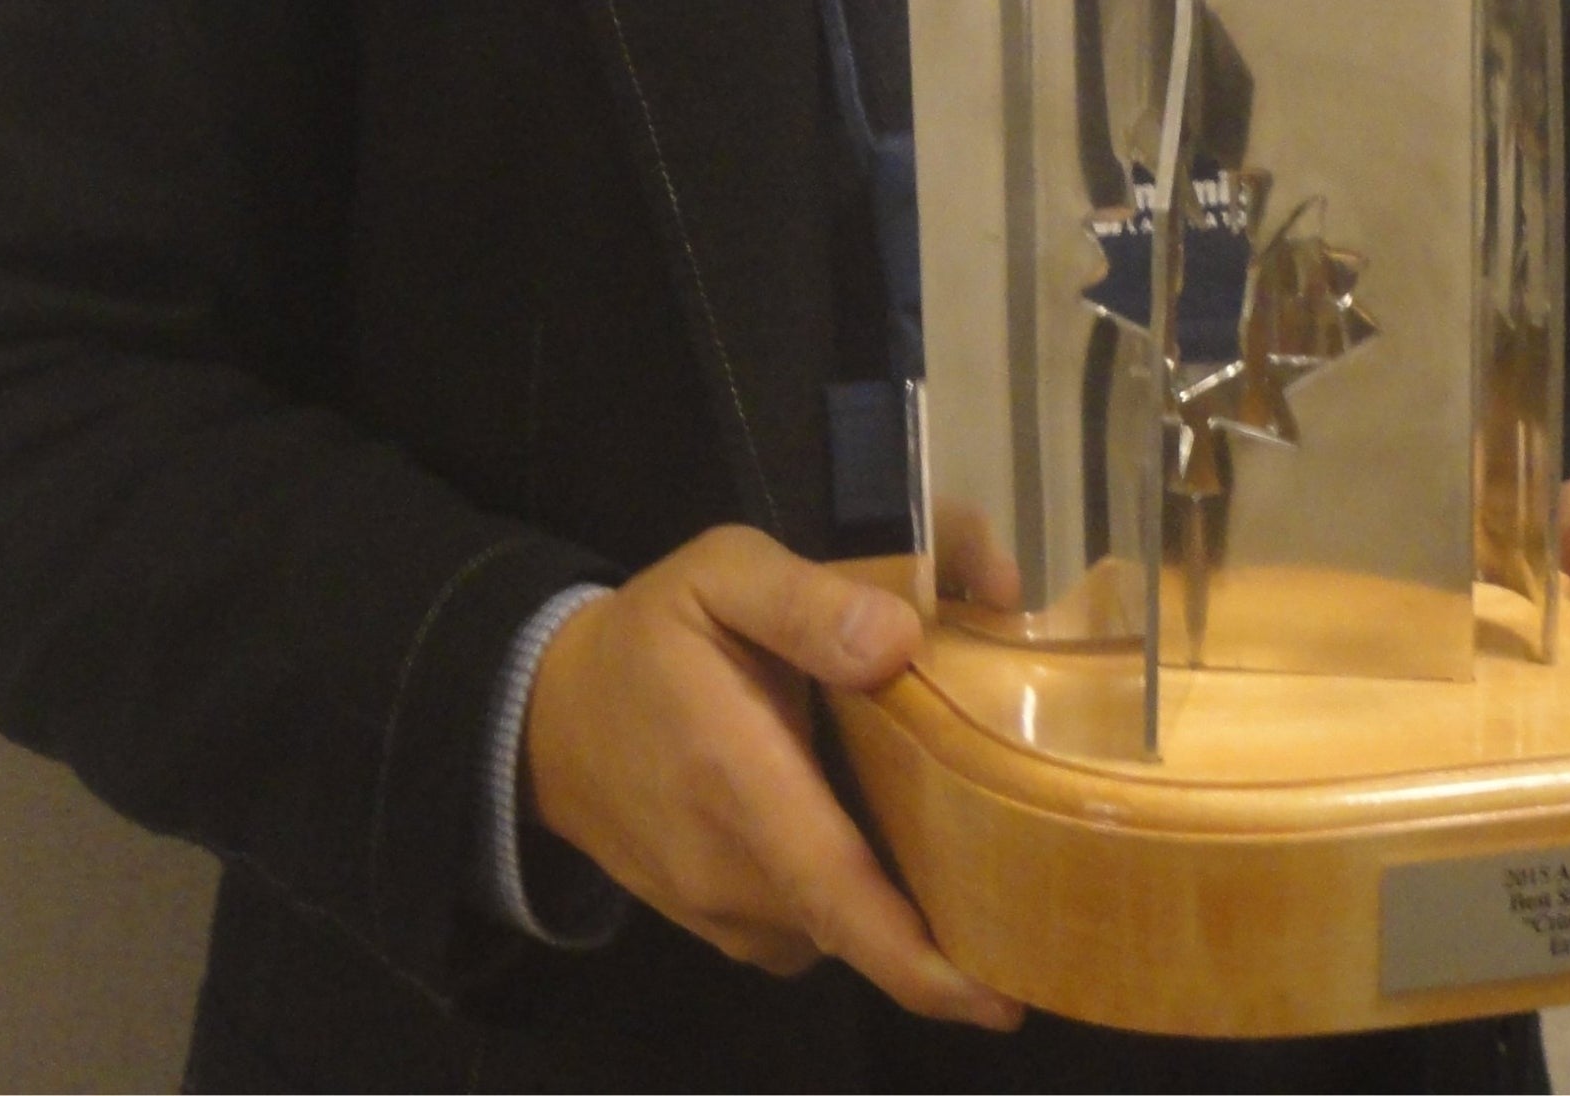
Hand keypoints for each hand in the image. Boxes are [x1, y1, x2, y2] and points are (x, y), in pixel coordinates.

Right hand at [522, 524, 1021, 1029]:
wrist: (548, 714)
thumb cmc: (651, 636)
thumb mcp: (722, 573)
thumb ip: (808, 599)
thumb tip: (901, 637)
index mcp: (738, 781)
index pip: (839, 894)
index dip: (923, 960)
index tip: (1002, 995)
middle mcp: (728, 870)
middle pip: (858, 926)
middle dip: (942, 923)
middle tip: (1020, 883)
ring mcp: (717, 911)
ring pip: (835, 932)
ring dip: (894, 910)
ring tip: (958, 849)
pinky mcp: (714, 923)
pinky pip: (802, 931)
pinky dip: (850, 907)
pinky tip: (877, 846)